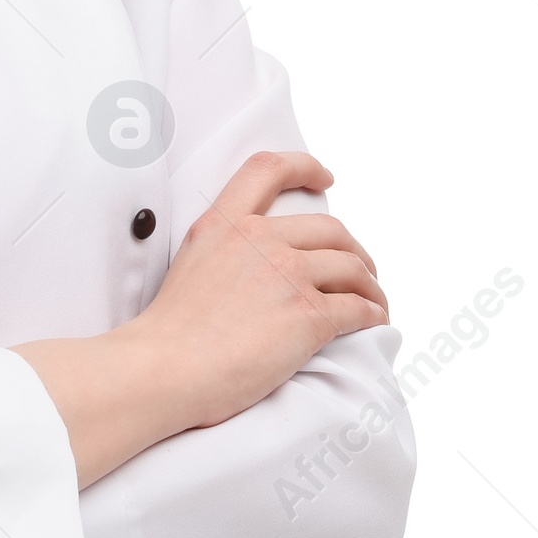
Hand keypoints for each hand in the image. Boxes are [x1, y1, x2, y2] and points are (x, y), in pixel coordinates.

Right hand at [14, 151, 388, 487]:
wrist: (165, 369)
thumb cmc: (170, 334)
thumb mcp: (190, 265)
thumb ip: (225, 253)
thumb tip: (254, 273)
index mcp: (224, 224)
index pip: (268, 170)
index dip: (304, 167)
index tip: (325, 177)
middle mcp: (258, 240)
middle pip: (330, 229)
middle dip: (353, 249)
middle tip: (360, 270)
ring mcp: (287, 275)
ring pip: (352, 267)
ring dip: (370, 285)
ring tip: (373, 302)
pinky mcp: (308, 315)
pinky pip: (358, 307)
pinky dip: (372, 313)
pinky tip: (372, 322)